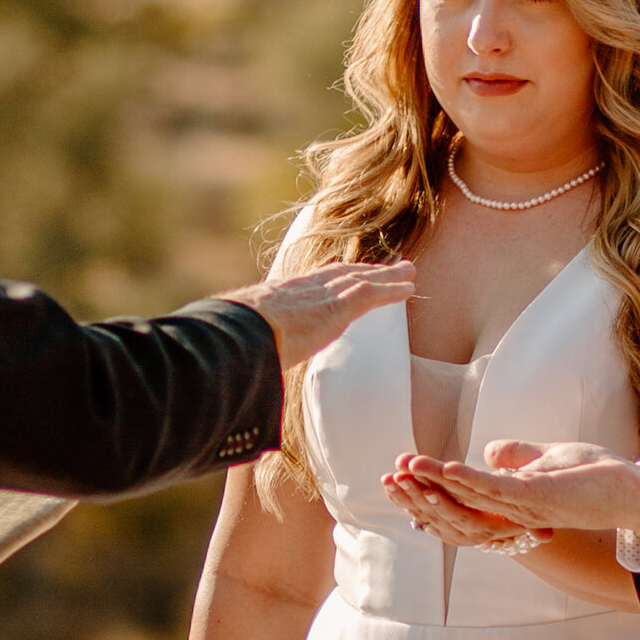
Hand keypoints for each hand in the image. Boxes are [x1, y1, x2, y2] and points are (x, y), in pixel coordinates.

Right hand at [237, 261, 413, 372]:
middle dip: (365, 269)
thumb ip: (251, 351)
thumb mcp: (240, 343)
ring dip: (387, 276)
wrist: (234, 335)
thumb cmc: (230, 345)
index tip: (347, 273)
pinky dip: (390, 290)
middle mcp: (302, 289)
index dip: (333, 276)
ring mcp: (318, 296)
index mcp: (279, 296)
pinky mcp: (334, 308)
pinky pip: (369, 294)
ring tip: (408, 272)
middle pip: (341, 274)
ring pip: (360, 279)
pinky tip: (409, 289)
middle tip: (387, 267)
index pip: (312, 282)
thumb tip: (242, 372)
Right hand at [386, 438, 639, 545]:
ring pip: (471, 499)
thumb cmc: (593, 476)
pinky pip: (498, 491)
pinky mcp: (541, 499)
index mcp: (507, 507)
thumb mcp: (546, 461)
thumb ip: (517, 457)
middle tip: (389, 478)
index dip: (427, 493)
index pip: (458, 503)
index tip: (397, 478)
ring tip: (409, 467)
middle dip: (421, 492)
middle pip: (456, 507)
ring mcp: (524, 510)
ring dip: (438, 484)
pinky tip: (449, 468)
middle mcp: (511, 515)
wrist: (632, 488)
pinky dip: (471, 480)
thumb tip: (492, 449)